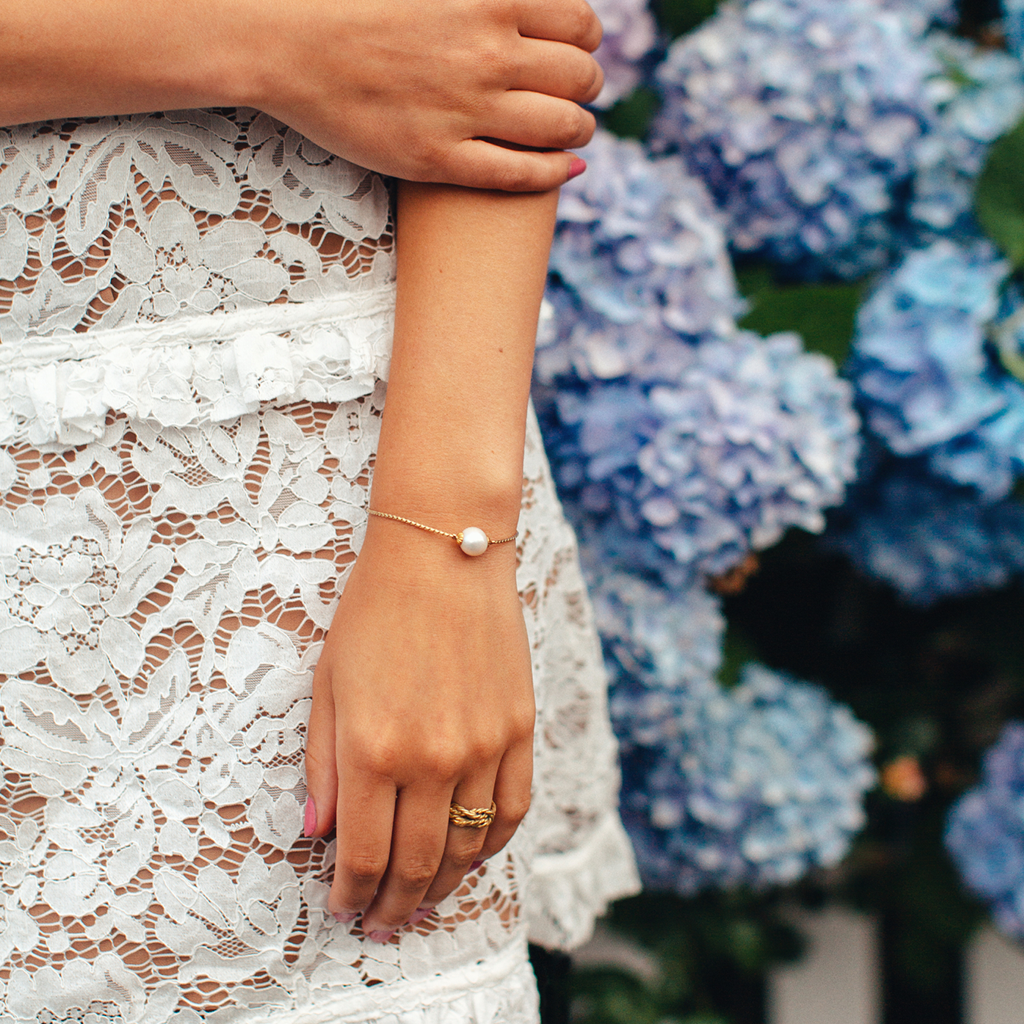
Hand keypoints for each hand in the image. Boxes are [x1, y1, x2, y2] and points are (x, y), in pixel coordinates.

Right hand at [252, 0, 603, 189]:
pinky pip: (522, 174)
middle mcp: (487, 54)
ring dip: (579, 130)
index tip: (578, 48)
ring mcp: (466, 111)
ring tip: (574, 130)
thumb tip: (523, 4)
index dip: (587, 39)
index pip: (579, 22)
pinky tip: (566, 168)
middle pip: (579, 78)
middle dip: (587, 86)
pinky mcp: (441, 159)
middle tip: (578, 92)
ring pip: (562, 128)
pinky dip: (556, 172)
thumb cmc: (353, 1)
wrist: (286, 43)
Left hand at [303, 519, 534, 939]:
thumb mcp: (329, 684)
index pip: (363, 855)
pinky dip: (493, 846)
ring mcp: (485, 746)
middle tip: (382, 922)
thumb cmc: (373, 611)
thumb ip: (323, 765)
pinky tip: (474, 856)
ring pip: (469, 848)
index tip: (344, 910)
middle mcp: (433, 758)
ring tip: (423, 902)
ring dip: (443, 886)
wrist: (445, 551)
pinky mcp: (519, 728)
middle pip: (417, 864)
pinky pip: (513, 810)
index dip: (352, 896)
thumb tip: (319, 835)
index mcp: (373, 749)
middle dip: (394, 905)